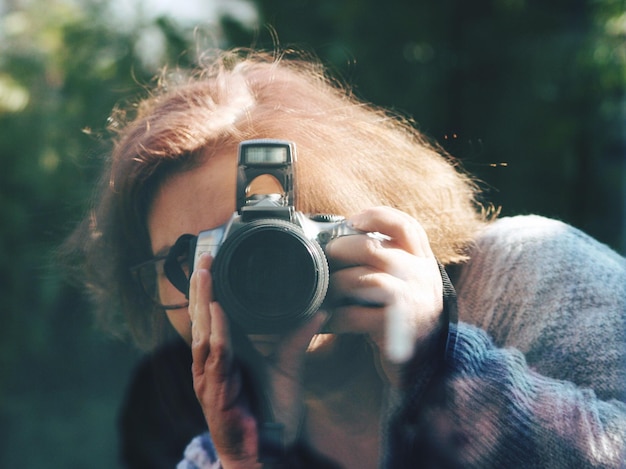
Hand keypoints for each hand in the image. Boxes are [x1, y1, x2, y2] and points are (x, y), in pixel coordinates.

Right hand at [188, 253, 325, 467]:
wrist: (268, 451)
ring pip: (203, 334)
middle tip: (203, 258)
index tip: (210, 262)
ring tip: (206, 274)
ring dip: (203, 302)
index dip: (208, 291)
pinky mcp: (216, 393)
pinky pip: (217, 357)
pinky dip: (217, 333)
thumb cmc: (271, 411)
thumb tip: (319, 310)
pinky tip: (218, 311)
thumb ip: (296, 337)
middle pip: (201, 320)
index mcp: (223, 355)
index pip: (211, 317)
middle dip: (200, 288)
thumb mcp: (285, 367)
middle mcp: (211, 364)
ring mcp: (210, 379)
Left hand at [324, 206, 444, 383]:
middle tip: (327, 256)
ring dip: (339, 283)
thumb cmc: (404, 313)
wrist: (428, 360)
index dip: (376, 216)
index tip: (351, 221)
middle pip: (376, 249)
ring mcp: (413, 301)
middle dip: (343, 249)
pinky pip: (360, 316)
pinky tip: (330, 318)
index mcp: (422, 259)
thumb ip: (385, 257)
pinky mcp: (398, 328)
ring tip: (327, 290)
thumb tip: (338, 238)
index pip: (405, 226)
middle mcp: (421, 275)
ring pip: (367, 280)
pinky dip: (339, 316)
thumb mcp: (406, 279)